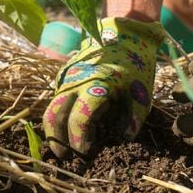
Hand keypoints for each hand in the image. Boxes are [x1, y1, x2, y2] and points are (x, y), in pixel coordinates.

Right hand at [43, 17, 165, 157]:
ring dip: (55, 129)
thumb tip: (124, 139)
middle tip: (65, 157)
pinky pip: (56, 98)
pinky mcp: (63, 74)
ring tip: (65, 145)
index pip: (79, 119)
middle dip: (56, 139)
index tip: (86, 153)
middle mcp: (74, 81)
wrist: (122, 34)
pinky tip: (70, 124)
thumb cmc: (135, 65)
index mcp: (96, 86)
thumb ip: (134, 118)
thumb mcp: (142, 92)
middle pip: (53, 115)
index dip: (79, 140)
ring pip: (51, 107)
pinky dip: (60, 114)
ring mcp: (66, 76)